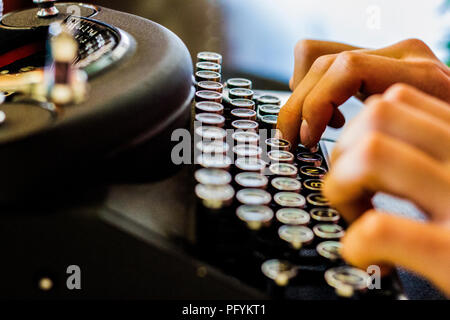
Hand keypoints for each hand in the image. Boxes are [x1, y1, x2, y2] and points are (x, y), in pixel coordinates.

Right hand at [277, 39, 449, 147]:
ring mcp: (386, 58)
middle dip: (297, 108)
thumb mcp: (427, 154)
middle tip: (293, 142)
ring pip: (316, 57)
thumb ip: (388, 151)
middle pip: (322, 64)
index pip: (346, 70)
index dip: (316, 105)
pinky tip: (333, 119)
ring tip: (313, 129)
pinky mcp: (375, 66)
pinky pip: (326, 65)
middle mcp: (400, 58)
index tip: (308, 139)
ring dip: (303, 98)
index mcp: (419, 76)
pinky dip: (315, 93)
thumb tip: (340, 174)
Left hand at [322, 84, 449, 295]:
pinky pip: (379, 229)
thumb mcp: (448, 154)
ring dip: (342, 186)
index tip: (320, 132)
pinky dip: (356, 241)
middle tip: (344, 181)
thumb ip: (417, 133)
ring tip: (356, 213)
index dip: (330, 103)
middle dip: (339, 148)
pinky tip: (365, 252)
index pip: (380, 82)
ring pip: (371, 153)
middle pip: (374, 113)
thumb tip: (352, 120)